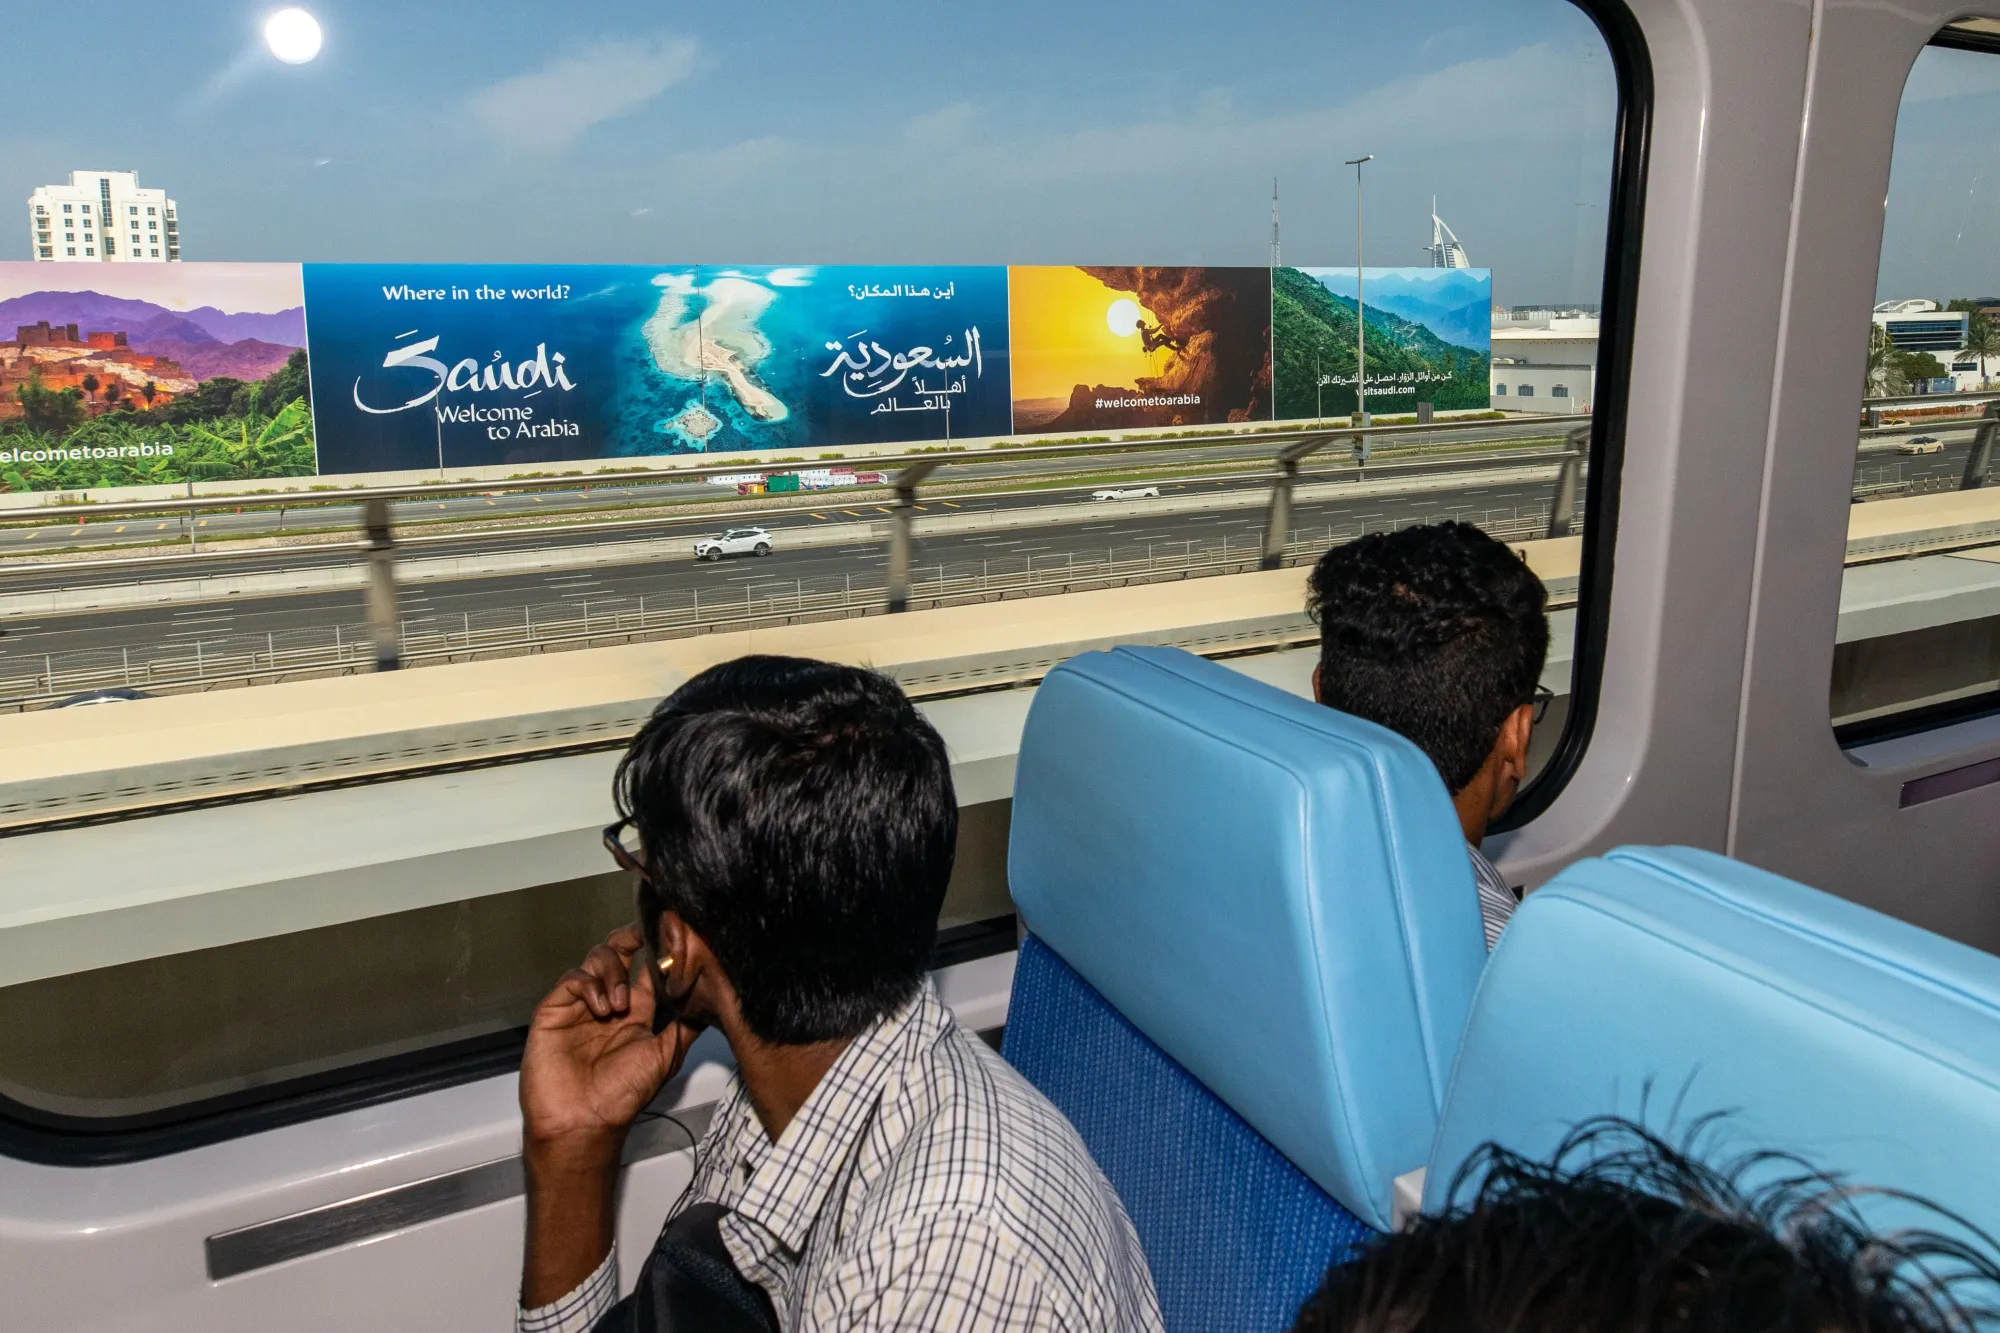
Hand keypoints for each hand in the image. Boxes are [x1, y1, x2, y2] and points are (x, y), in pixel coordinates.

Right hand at [520, 922, 699, 1163]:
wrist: (585, 1121)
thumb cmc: (623, 1096)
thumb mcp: (666, 1055)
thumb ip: (685, 1025)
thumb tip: (709, 999)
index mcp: (635, 1013)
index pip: (646, 969)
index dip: (658, 951)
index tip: (671, 937)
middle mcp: (609, 1003)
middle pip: (619, 952)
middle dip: (631, 939)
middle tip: (644, 936)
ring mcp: (581, 1005)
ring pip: (596, 959)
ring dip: (613, 971)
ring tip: (620, 1004)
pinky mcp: (555, 1009)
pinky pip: (572, 979)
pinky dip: (589, 985)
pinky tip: (601, 1008)